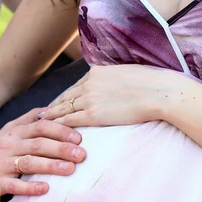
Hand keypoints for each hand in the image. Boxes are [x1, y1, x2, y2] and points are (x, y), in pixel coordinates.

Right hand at [0, 108, 86, 198]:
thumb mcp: (8, 130)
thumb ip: (29, 120)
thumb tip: (52, 110)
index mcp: (15, 132)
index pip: (40, 126)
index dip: (61, 131)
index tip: (79, 137)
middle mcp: (8, 146)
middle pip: (38, 144)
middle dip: (61, 148)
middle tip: (82, 154)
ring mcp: (1, 165)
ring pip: (28, 163)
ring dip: (51, 166)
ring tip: (70, 169)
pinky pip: (14, 185)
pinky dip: (30, 187)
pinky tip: (46, 189)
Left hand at [41, 65, 179, 126]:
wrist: (159, 92)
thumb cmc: (151, 83)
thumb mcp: (127, 72)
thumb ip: (114, 78)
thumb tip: (115, 82)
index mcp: (96, 72)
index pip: (76, 86)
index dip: (66, 96)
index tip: (58, 102)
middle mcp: (89, 84)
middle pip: (65, 97)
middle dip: (53, 106)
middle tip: (43, 113)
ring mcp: (89, 99)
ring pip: (63, 109)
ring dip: (51, 116)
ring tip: (42, 122)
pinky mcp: (93, 115)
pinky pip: (69, 120)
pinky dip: (57, 124)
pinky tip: (50, 129)